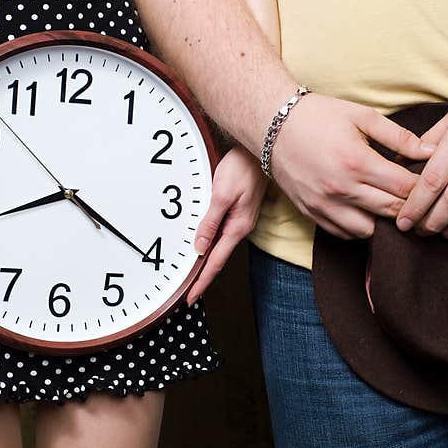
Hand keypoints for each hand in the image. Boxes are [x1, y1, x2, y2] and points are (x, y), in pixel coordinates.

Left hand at [187, 146, 266, 304]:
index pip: (216, 262)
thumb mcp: (221, 194)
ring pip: (220, 249)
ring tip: (193, 279)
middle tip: (188, 295)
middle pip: (218, 260)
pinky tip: (205, 250)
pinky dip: (212, 247)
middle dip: (203, 278)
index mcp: (237, 228)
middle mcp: (240, 228)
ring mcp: (241, 221)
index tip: (191, 298)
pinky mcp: (239, 212)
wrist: (259, 149)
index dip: (202, 282)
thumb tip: (200, 248)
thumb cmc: (242, 168)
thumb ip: (210, 222)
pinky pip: (223, 236)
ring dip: (207, 264)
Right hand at [270, 94, 435, 238]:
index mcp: (358, 162)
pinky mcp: (312, 213)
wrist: (272, 126)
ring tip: (387, 203)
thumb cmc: (319, 116)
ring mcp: (324, 205)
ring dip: (382, 220)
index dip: (424, 187)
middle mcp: (341, 189)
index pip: (405, 188)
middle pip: (391, 211)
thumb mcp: (362, 116)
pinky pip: (344, 234)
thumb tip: (431, 152)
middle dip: (409, 206)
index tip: (430, 182)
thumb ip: (399, 137)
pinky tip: (364, 209)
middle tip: (417, 197)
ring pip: (368, 230)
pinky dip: (358, 226)